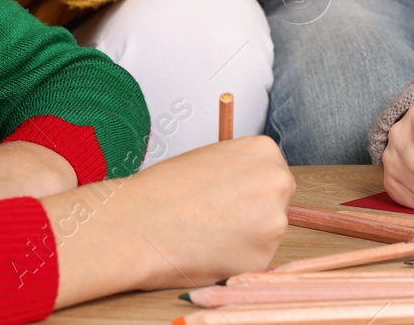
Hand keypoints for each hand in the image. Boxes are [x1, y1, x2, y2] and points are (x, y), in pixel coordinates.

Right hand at [50, 136, 293, 303]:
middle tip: (216, 219)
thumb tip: (252, 189)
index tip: (229, 197)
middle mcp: (278, 183)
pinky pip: (252, 261)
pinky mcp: (261, 259)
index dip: (248, 190)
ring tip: (204, 234)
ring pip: (266, 234)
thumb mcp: (210, 159)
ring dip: (244, 238)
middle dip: (254, 213)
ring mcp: (274, 223)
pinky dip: (233, 261)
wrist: (135, 223)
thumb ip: (240, 171)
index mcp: (265, 151)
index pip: (272, 173)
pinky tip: (206, 252)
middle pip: (276, 202)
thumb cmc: (162, 190)